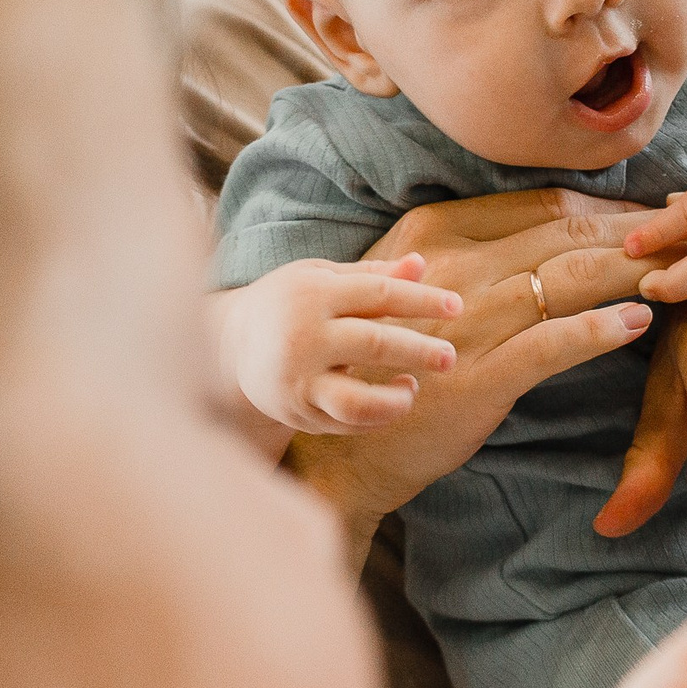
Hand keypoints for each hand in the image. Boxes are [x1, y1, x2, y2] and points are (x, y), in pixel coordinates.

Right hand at [218, 254, 462, 434]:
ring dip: (395, 400)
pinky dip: (377, 417)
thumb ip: (372, 276)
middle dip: (418, 351)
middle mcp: (303, 336)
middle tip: (449, 357)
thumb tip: (422, 263)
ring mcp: (298, 380)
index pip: (379, 294)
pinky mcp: (297, 412)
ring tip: (413, 388)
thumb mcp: (322, 278)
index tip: (457, 306)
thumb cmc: (289, 303)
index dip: (421, 300)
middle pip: (373, 344)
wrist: (229, 345)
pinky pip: (346, 423)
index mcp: (312, 293)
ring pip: (356, 401)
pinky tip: (392, 400)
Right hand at [284, 190, 665, 541]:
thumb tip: (528, 228)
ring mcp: (469, 320)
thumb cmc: (379, 361)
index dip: (606, 205)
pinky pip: (554, 343)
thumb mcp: (407, 288)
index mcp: (436, 233)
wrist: (341, 444)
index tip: (652, 213)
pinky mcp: (482, 375)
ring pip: (570, 277)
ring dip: (635, 269)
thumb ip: (460, 253)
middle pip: (566, 232)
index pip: (541, 205)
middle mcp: (455, 266)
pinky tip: (639, 321)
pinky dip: (600, 328)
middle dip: (636, 230)